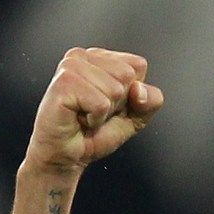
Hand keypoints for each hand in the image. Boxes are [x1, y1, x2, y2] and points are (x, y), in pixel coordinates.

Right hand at [24, 47, 163, 172]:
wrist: (64, 157)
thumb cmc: (91, 135)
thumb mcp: (134, 118)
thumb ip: (150, 101)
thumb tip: (140, 89)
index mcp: (99, 58)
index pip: (138, 65)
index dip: (131, 94)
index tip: (108, 105)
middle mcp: (82, 56)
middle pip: (128, 75)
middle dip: (117, 103)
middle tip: (94, 112)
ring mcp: (71, 67)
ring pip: (115, 90)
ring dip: (104, 113)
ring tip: (84, 116)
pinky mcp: (64, 83)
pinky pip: (101, 103)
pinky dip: (95, 119)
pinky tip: (78, 119)